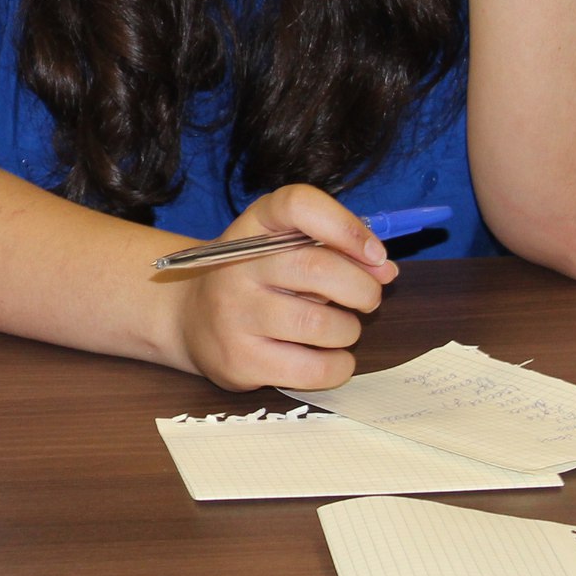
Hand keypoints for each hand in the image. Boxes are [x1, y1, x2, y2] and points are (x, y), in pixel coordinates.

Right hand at [165, 185, 398, 391]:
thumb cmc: (256, 279)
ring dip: (348, 329)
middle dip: (363, 288)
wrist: (189, 318)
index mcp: (253, 226)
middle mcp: (237, 265)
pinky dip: (339, 366)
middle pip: (317, 269)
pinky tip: (331, 358)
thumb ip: (336, 250)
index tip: (374, 253)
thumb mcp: (284, 249)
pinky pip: (313, 369)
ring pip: (321, 324)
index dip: (345, 226)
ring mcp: (234, 315)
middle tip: (367, 298)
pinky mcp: (240, 360)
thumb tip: (386, 270)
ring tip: (338, 328)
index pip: (297, 206)